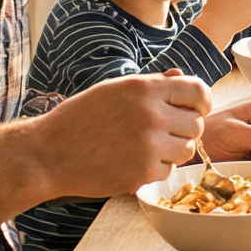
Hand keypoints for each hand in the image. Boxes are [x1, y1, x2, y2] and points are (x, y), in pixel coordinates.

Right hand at [35, 73, 210, 195]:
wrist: (49, 153)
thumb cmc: (81, 118)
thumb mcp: (115, 90)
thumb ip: (152, 84)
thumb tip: (181, 77)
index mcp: (145, 88)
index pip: (199, 91)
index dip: (201, 102)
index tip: (195, 110)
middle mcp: (151, 114)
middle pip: (197, 124)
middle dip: (184, 129)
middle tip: (163, 132)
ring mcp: (149, 146)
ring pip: (187, 150)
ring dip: (172, 150)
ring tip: (146, 147)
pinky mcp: (142, 173)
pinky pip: (168, 170)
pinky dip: (156, 169)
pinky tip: (133, 162)